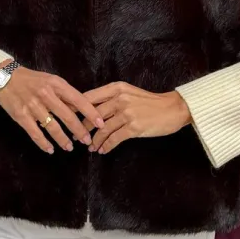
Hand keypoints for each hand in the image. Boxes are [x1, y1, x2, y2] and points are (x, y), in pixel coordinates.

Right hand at [0, 64, 105, 154]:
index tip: (100, 124)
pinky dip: (44, 143)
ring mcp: (33, 106)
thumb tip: (81, 110)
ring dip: (62, 140)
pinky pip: (35, 133)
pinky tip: (50, 149)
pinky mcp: (21, 116)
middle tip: (87, 141)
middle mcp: (46, 94)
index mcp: (56, 84)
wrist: (6, 77)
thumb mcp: (51, 80)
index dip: (91, 113)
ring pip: (52, 127)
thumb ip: (64, 94)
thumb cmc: (32, 80)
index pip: (78, 99)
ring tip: (69, 148)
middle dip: (79, 130)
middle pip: (67, 116)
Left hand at [73, 82, 191, 153]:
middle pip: (93, 115)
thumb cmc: (150, 102)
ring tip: (91, 147)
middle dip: (83, 128)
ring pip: (102, 129)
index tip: (66, 117)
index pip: (89, 97)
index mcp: (117, 88)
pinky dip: (106, 146)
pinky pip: (114, 139)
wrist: (172, 109)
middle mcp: (120, 98)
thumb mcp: (129, 93)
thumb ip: (112, 97)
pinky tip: (103, 150)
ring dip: (94, 140)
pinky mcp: (134, 127)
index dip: (75, 107)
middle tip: (78, 137)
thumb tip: (91, 109)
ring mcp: (127, 113)